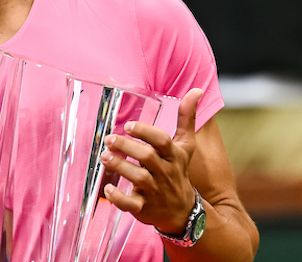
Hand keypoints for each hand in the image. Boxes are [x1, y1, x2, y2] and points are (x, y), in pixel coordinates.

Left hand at [100, 88, 204, 234]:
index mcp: (173, 156)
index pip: (162, 142)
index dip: (146, 133)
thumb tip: (196, 90)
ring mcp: (155, 191)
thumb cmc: (178, 171)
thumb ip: (186, 119)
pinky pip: (131, 205)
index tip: (129, 125)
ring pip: (139, 179)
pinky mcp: (144, 208)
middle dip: (127, 147)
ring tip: (104, 156)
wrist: (184, 211)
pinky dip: (119, 198)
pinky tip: (107, 188)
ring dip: (120, 167)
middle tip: (109, 139)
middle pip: (148, 158)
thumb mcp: (185, 146)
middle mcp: (165, 173)